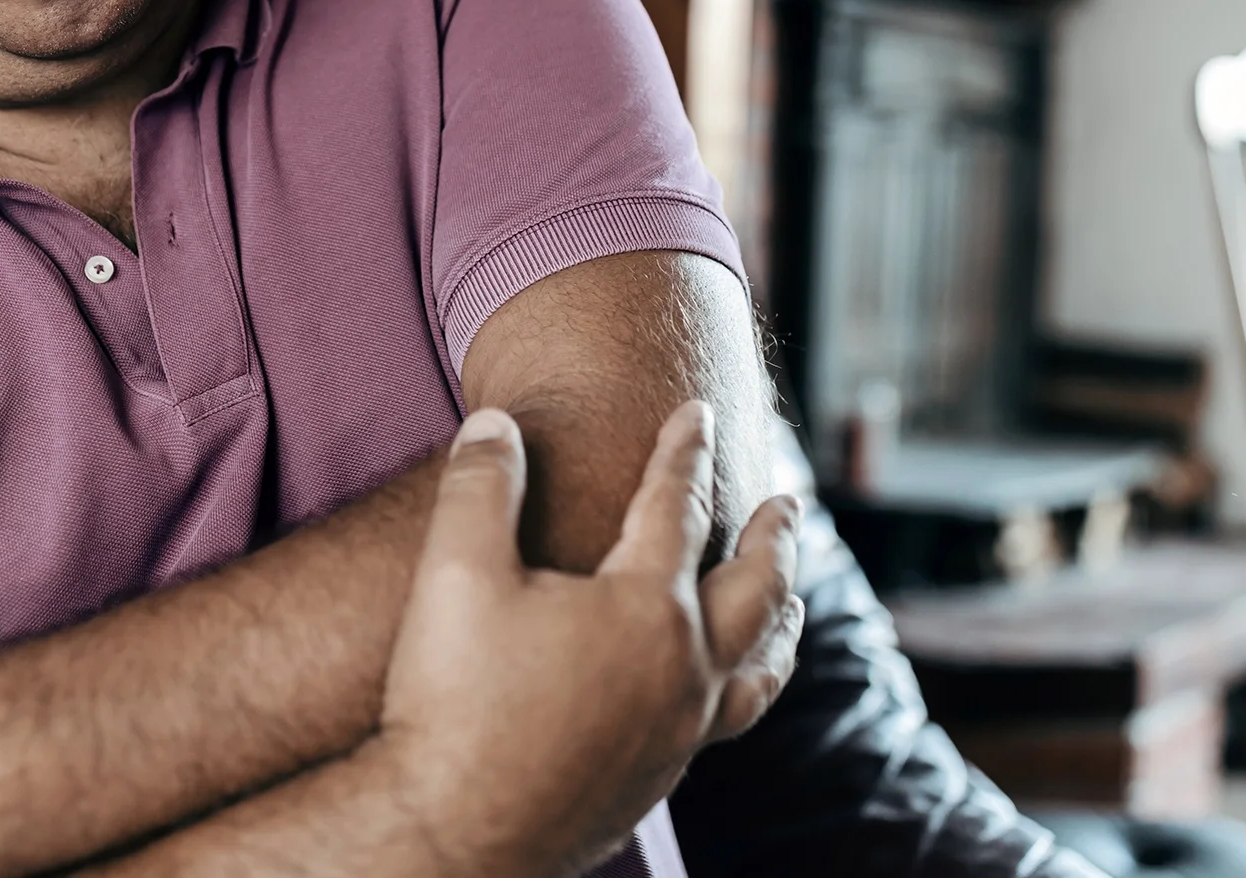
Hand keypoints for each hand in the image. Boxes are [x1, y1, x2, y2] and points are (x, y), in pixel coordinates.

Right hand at [378, 401, 805, 877]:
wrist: (452, 833)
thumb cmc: (453, 701)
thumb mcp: (455, 572)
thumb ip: (481, 485)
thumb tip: (495, 422)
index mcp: (645, 609)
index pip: (677, 508)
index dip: (685, 452)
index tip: (700, 412)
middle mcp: (684, 669)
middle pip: (757, 588)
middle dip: (775, 537)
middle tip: (787, 504)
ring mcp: (681, 732)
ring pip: (759, 666)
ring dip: (781, 620)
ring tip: (793, 600)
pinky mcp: (661, 778)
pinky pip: (731, 719)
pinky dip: (749, 683)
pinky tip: (725, 687)